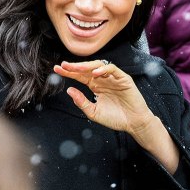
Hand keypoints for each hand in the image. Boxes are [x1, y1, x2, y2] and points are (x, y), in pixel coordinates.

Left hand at [54, 60, 179, 171]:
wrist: (133, 123)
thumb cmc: (115, 118)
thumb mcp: (94, 112)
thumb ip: (82, 102)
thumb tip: (69, 90)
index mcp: (95, 86)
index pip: (80, 76)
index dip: (68, 72)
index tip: (56, 70)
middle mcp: (103, 80)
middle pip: (86, 69)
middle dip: (74, 66)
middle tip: (63, 65)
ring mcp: (113, 78)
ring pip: (98, 65)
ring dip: (86, 66)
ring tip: (76, 67)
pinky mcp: (123, 78)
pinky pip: (112, 69)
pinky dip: (104, 69)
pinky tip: (95, 74)